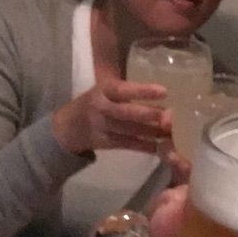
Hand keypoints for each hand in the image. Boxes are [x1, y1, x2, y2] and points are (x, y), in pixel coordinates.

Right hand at [52, 79, 170, 155]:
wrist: (66, 128)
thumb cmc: (93, 103)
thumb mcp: (104, 90)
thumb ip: (127, 92)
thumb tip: (161, 94)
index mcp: (104, 90)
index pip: (124, 89)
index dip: (143, 91)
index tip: (164, 91)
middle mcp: (101, 108)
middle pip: (127, 113)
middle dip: (149, 115)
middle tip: (171, 116)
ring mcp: (102, 127)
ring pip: (130, 130)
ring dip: (152, 132)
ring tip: (171, 132)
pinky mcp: (105, 143)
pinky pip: (128, 144)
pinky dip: (144, 146)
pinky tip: (159, 147)